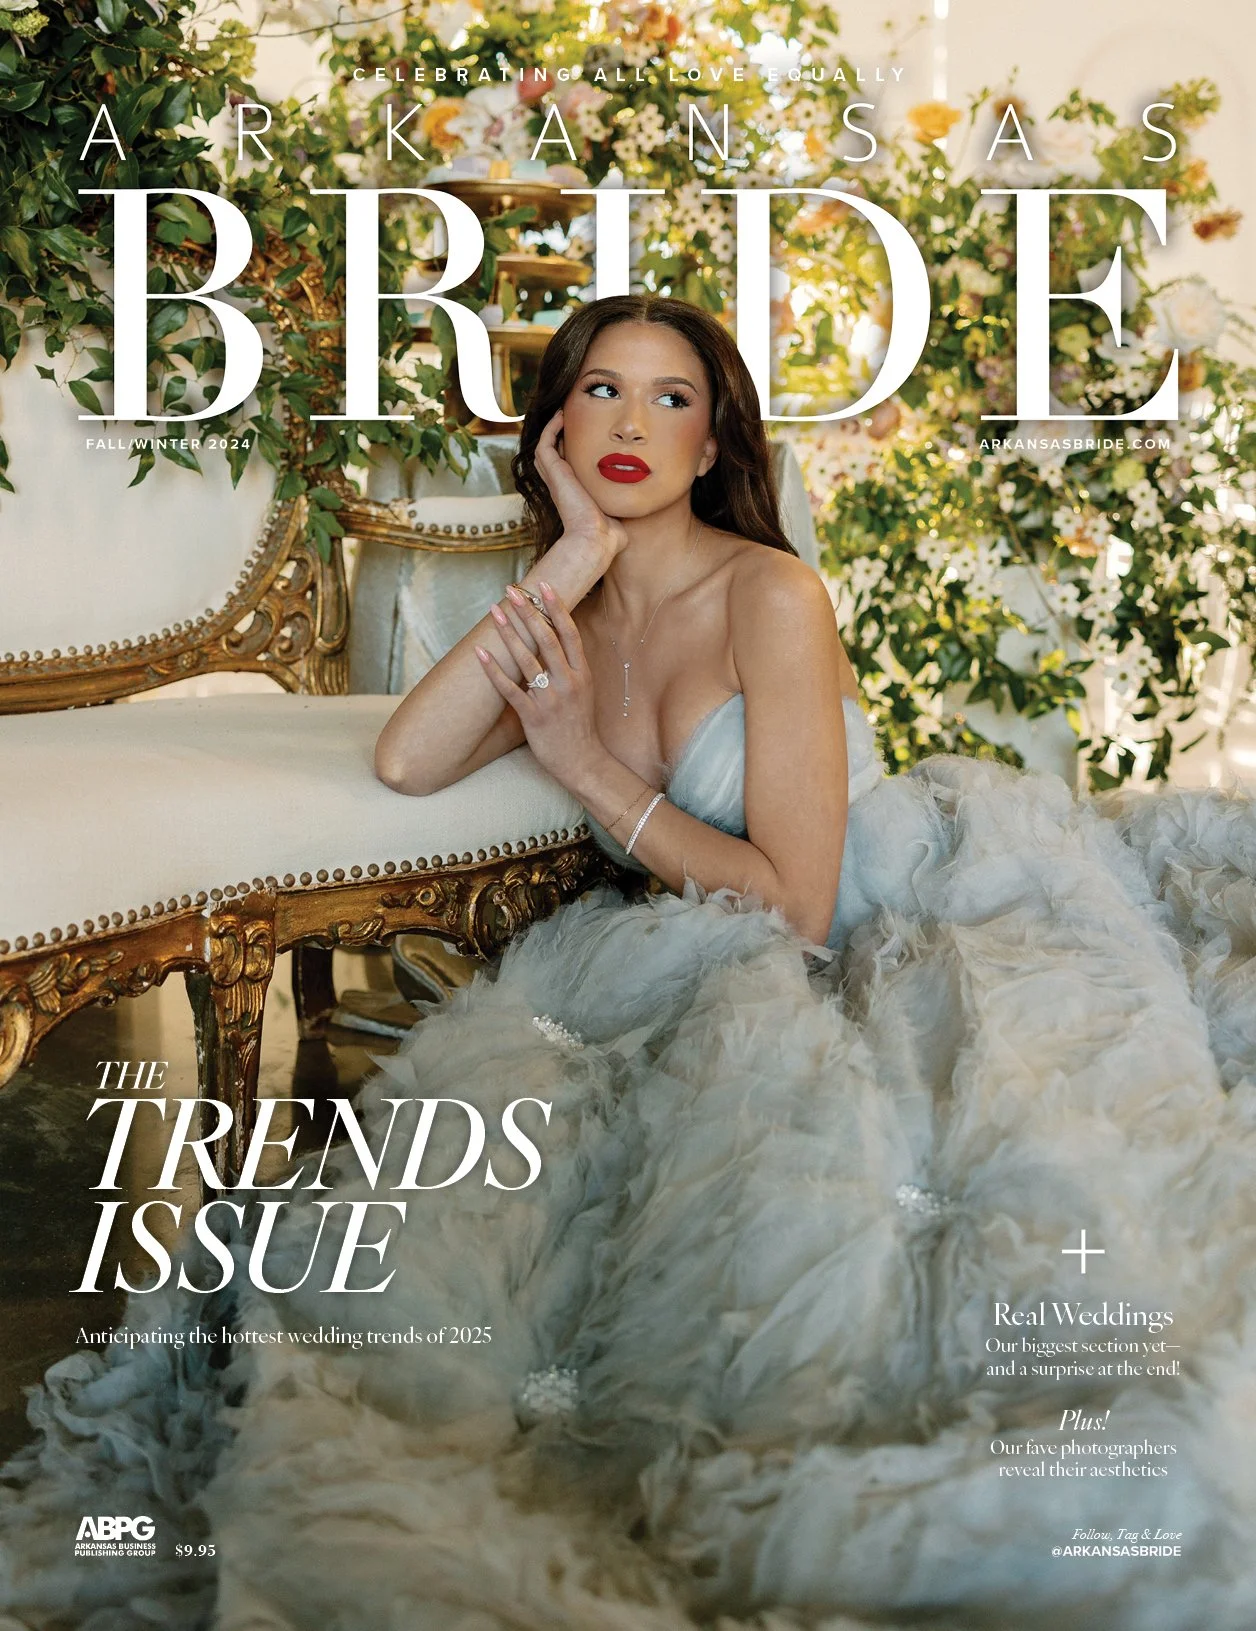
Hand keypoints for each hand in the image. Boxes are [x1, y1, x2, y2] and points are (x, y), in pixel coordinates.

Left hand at [475, 582, 605, 790]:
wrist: (582, 762)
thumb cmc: (579, 727)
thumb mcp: (582, 692)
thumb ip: (570, 668)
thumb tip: (552, 643)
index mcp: (582, 674)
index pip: (570, 634)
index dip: (557, 608)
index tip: (544, 586)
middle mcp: (568, 682)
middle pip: (547, 639)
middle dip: (528, 612)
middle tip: (512, 591)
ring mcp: (551, 699)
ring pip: (527, 659)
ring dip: (509, 632)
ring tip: (495, 611)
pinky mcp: (533, 716)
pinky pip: (509, 689)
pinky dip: (494, 670)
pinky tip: (480, 653)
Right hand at [533, 409, 627, 567]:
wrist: (595, 539)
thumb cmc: (609, 536)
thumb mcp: (617, 516)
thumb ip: (623, 508)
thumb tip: (637, 508)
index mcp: (574, 495)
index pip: (567, 469)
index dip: (572, 452)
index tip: (586, 437)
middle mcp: (562, 486)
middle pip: (552, 456)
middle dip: (559, 438)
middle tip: (570, 420)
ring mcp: (556, 479)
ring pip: (545, 447)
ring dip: (553, 429)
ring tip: (564, 413)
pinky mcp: (554, 472)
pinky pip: (545, 443)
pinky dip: (551, 427)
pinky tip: (563, 415)